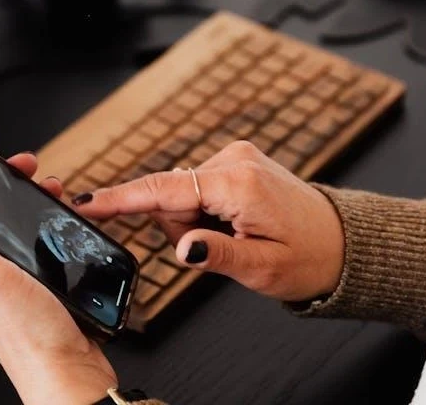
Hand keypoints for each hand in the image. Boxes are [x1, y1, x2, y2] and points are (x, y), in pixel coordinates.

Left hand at [0, 127, 115, 404]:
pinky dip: (46, 221)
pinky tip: (63, 219)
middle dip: (4, 178)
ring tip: (50, 188)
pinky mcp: (36, 284)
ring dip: (28, 198)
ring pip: (13, 223)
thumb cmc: (29, 334)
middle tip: (24, 163)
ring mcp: (9, 275)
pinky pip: (35, 241)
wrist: (67, 371)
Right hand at [82, 141, 344, 301]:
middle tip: (220, 245)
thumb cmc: (308, 257)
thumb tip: (182, 247)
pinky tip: (234, 223)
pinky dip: (205, 210)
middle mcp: (235, 160)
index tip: (86, 203)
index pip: (165, 190)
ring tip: (234, 235)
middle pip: (170, 195)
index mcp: (239, 184)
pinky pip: (197, 187)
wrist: (339, 241)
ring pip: (181, 193)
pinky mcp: (236, 161)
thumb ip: (217, 254)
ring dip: (195, 221)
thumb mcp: (261, 267)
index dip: (121, 199)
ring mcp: (236, 157)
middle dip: (181, 227)